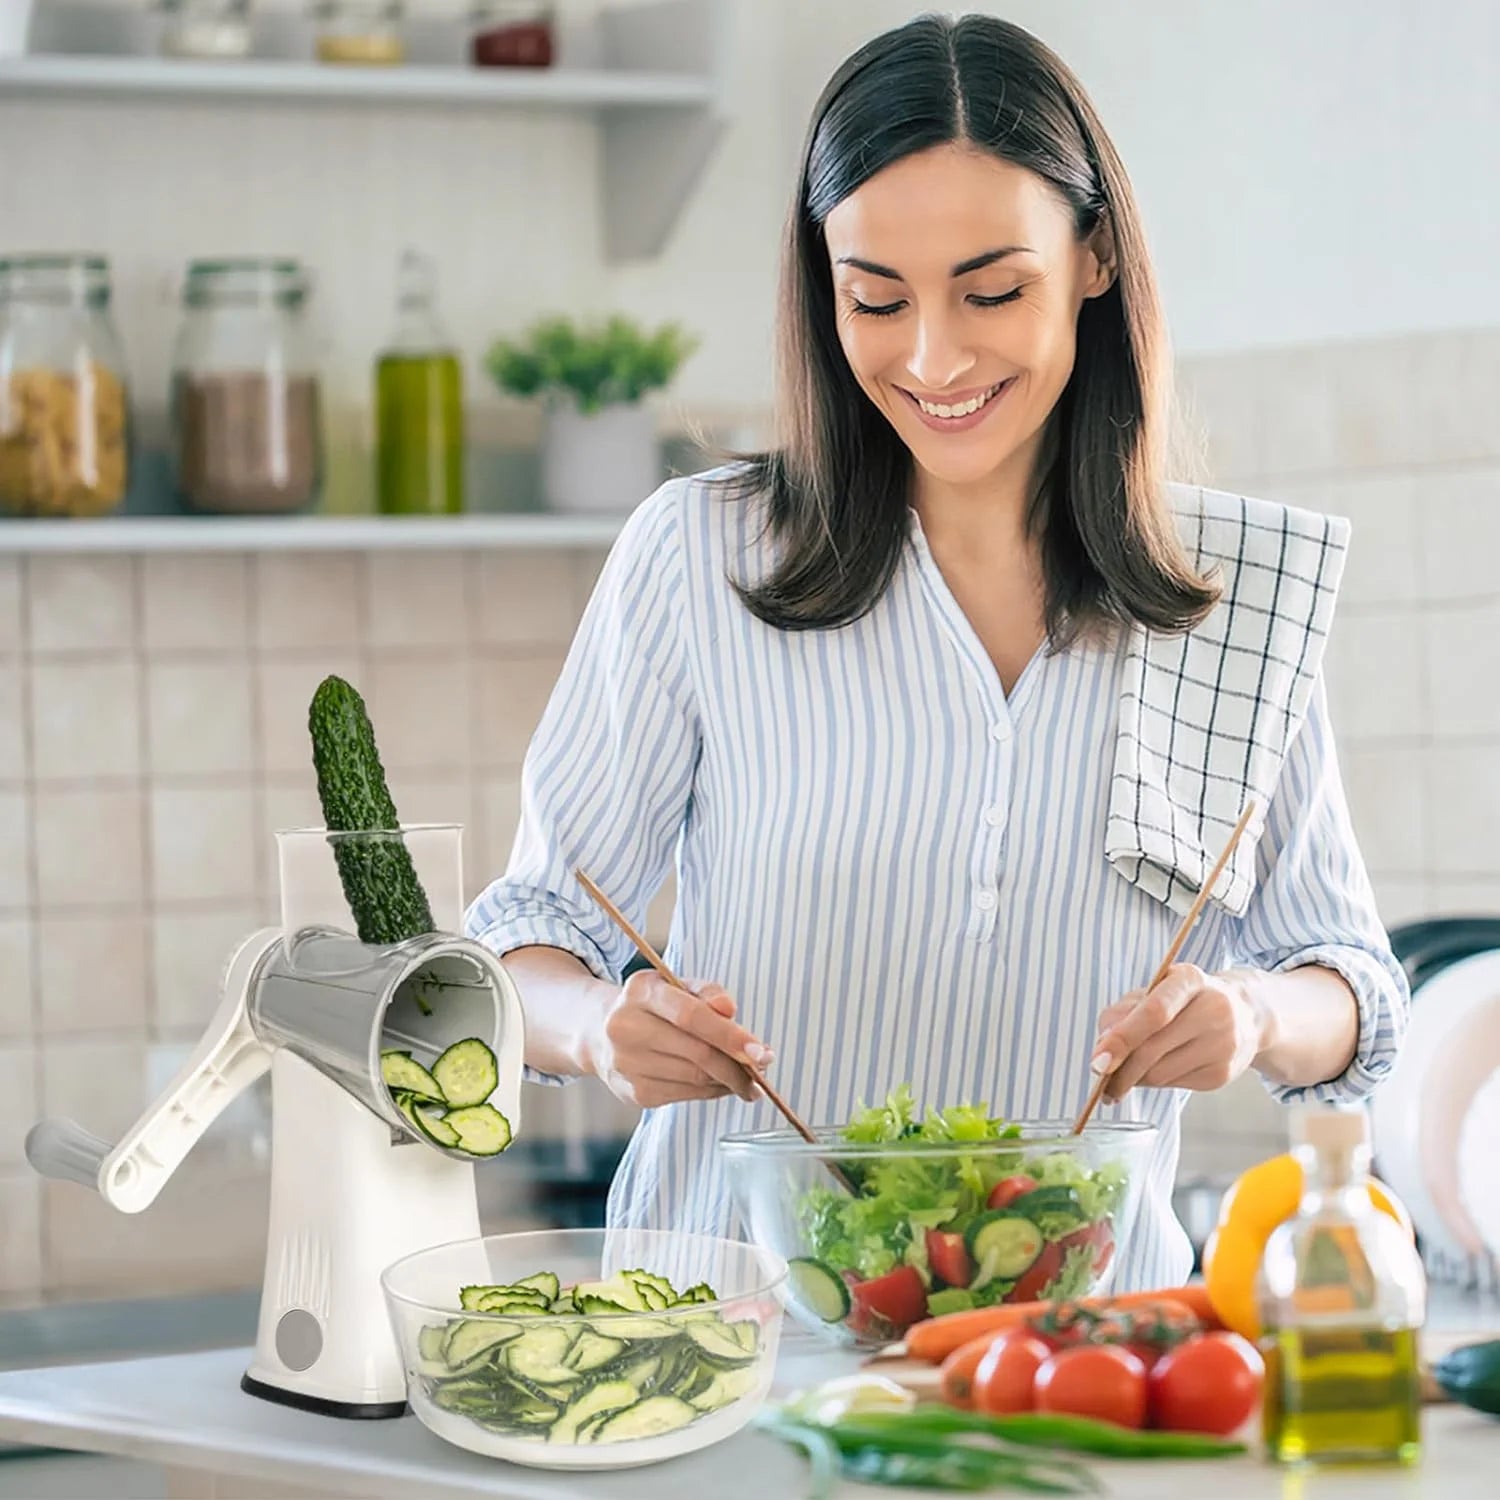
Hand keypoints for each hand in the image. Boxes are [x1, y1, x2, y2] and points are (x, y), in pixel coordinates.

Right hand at [586, 970, 771, 1109]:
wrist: (598, 1032)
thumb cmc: (651, 1006)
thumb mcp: (675, 986)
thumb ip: (707, 992)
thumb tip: (730, 1011)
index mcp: (641, 992)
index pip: (691, 1015)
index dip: (730, 1036)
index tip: (761, 1052)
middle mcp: (626, 1027)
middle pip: (697, 1053)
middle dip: (739, 1065)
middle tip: (763, 1068)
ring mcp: (626, 1064)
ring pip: (694, 1078)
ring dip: (729, 1081)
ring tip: (747, 1079)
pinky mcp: (633, 1093)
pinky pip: (686, 1095)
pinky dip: (711, 1091)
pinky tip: (720, 1084)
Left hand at [1091, 965, 1265, 1100]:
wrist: (1246, 1014)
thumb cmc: (1187, 1000)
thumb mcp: (1155, 990)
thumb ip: (1124, 1012)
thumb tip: (1104, 1046)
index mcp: (1190, 980)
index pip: (1154, 1012)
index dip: (1122, 1038)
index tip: (1098, 1061)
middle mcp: (1213, 1010)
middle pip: (1153, 1049)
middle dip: (1119, 1069)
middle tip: (1099, 1078)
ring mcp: (1222, 1045)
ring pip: (1160, 1074)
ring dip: (1134, 1077)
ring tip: (1126, 1072)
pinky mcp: (1223, 1073)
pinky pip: (1174, 1085)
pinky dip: (1155, 1082)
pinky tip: (1157, 1069)